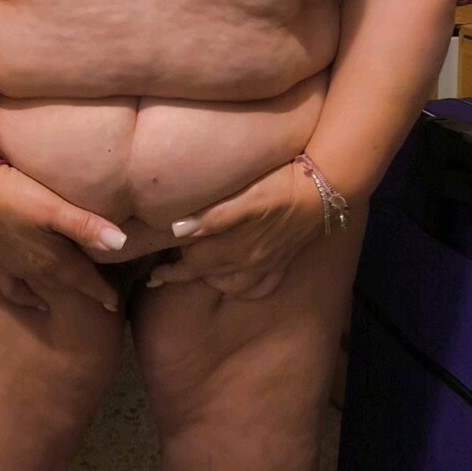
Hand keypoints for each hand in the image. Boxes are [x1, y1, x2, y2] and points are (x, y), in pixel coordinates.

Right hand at [0, 164, 125, 312]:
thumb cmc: (16, 194)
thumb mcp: (53, 207)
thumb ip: (86, 226)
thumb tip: (121, 244)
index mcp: (52, 259)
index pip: (84, 280)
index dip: (102, 292)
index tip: (116, 303)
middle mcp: (34, 270)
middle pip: (66, 286)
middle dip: (84, 293)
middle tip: (103, 300)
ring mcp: (13, 268)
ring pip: (42, 289)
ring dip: (60, 295)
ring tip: (74, 298)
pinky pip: (13, 290)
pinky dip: (26, 298)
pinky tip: (34, 301)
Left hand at [147, 160, 324, 299]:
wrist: (323, 190)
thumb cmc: (279, 187)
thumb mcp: (246, 198)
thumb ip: (212, 217)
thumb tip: (176, 229)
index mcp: (235, 248)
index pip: (194, 265)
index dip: (171, 271)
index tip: (152, 276)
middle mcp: (249, 263)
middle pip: (210, 275)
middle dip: (186, 275)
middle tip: (167, 272)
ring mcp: (268, 264)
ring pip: (233, 286)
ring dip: (213, 281)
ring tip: (199, 274)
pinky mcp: (283, 261)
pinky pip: (260, 287)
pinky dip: (244, 288)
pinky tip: (237, 281)